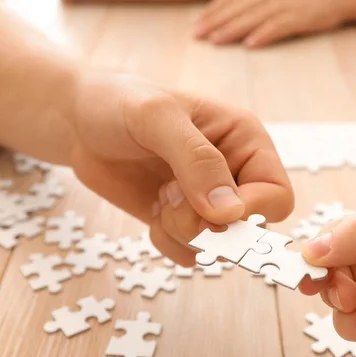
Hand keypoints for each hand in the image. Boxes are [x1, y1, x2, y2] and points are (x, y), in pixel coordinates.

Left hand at [69, 72, 293, 265]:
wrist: (79, 121)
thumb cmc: (120, 103)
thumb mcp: (157, 117)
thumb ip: (196, 160)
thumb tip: (228, 213)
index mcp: (245, 141)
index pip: (276, 194)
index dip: (251, 211)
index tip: (209, 209)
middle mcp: (234, 173)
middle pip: (251, 228)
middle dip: (208, 225)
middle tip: (172, 197)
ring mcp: (208, 201)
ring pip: (219, 246)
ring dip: (184, 232)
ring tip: (161, 197)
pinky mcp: (182, 220)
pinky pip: (190, 253)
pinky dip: (169, 242)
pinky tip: (153, 210)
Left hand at [194, 0, 349, 46]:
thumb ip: (255, 2)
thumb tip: (233, 11)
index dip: (213, 11)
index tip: (197, 24)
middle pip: (237, 8)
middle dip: (215, 21)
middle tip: (197, 36)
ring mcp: (285, 5)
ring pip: (253, 17)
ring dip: (232, 29)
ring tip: (215, 41)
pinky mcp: (301, 16)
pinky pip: (280, 26)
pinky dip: (265, 34)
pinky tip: (251, 44)